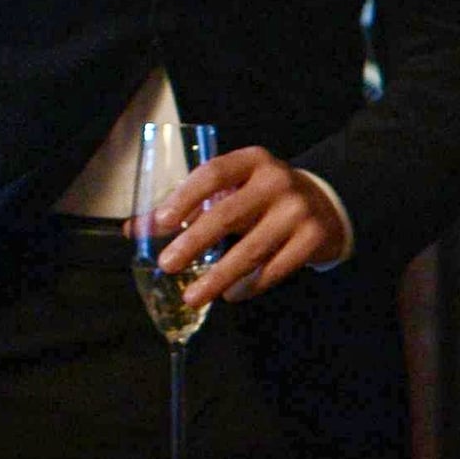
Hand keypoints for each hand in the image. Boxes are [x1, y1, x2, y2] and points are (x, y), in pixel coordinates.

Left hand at [147, 146, 350, 306]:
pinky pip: (276, 268)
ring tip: (192, 297)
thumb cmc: (263, 198)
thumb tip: (134, 230)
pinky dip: (250, 285)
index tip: (162, 223)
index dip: (185, 197)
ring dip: (218, 276)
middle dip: (194, 242)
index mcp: (252, 161)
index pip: (213, 174)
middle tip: (168, 265)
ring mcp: (299, 210)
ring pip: (252, 248)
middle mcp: (277, 181)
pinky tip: (232, 294)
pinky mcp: (314, 237)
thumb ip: (186, 208)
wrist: (326, 204)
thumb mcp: (231, 192)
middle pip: (229, 214)